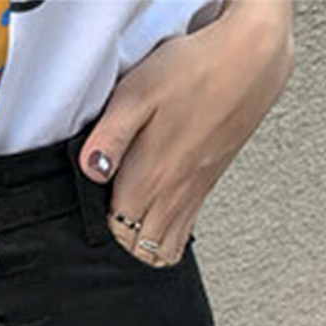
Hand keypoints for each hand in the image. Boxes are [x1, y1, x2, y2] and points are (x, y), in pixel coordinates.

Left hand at [78, 0, 295, 265]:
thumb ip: (108, 137)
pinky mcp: (205, 188)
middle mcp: (171, 196)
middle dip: (119, 244)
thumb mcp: (135, 94)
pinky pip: (184, 235)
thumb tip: (91, 169)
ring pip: (164, 250)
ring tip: (130, 229)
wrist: (249, 61)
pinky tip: (157, 223)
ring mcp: (191, 195)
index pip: (115, 232)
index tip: (93, 211)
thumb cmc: (192, 72)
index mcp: (148, 179)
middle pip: (138, 250)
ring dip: (144, 248)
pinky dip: (168, 240)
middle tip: (108, 219)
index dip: (99, 229)